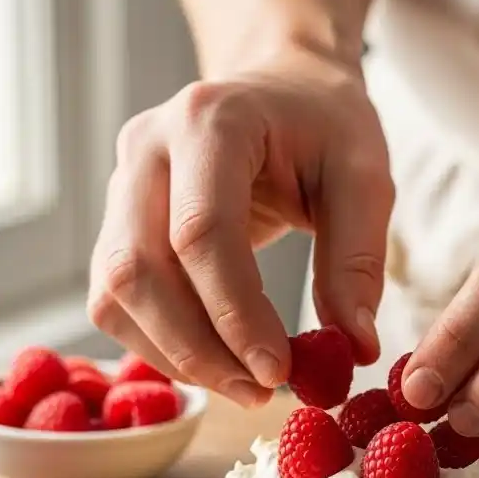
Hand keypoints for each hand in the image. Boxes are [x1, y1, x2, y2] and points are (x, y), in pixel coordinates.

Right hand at [89, 53, 392, 404]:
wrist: (282, 87)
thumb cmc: (325, 126)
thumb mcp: (364, 176)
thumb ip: (358, 260)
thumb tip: (354, 349)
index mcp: (209, 121)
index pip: (200, 232)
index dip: (233, 312)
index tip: (278, 369)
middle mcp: (146, 148)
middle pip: (139, 269)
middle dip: (197, 347)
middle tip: (260, 390)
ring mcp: (119, 184)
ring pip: (114, 292)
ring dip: (173, 354)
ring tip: (243, 384)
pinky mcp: (115, 223)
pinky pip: (114, 300)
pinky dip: (158, 344)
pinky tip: (213, 361)